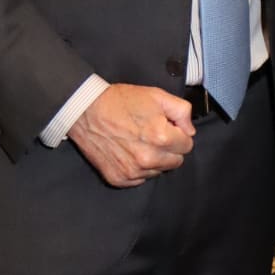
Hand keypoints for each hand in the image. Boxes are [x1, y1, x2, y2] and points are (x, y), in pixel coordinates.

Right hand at [69, 83, 194, 187]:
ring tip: (138, 141)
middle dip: (169, 148)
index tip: (166, 127)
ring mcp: (132, 172)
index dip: (178, 134)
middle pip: (175, 161)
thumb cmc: (121, 101)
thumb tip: (189, 131)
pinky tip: (128, 151)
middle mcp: (148, 159)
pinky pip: (140, 179)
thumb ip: (182, 111)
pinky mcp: (119, 179)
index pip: (187, 145)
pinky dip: (138, 168)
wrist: (86, 111)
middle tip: (152, 134)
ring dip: (154, 159)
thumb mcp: (157, 95)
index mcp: (161, 137)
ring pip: (158, 171)